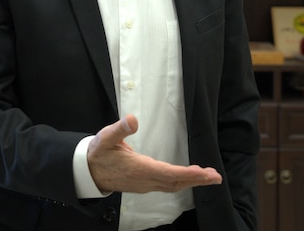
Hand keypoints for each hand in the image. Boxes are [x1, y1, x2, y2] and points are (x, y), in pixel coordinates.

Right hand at [87, 114, 221, 193]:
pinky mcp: (145, 184)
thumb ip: (120, 128)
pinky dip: (181, 182)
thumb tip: (133, 119)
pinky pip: (167, 185)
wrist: (88, 172)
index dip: (187, 174)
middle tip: (215, 177)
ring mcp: (145, 184)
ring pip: (173, 185)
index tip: (203, 172)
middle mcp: (144, 180)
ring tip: (208, 177)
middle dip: (196, 180)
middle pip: (175, 182)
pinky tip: (190, 178)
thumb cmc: (98, 153)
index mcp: (138, 168)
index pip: (168, 173)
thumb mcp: (105, 137)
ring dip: (191, 181)